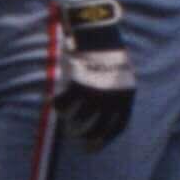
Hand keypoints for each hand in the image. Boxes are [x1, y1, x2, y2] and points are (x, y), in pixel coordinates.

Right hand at [54, 0, 131, 146]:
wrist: (101, 34)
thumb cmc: (110, 52)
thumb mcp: (121, 73)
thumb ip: (117, 91)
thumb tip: (108, 108)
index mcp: (127, 95)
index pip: (120, 125)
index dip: (108, 138)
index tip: (97, 145)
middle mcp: (113, 97)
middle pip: (100, 127)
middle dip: (90, 138)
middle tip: (80, 144)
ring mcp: (96, 92)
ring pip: (80, 117)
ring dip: (71, 122)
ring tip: (65, 123)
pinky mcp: (79, 85)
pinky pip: (65, 103)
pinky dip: (58, 105)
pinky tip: (53, 104)